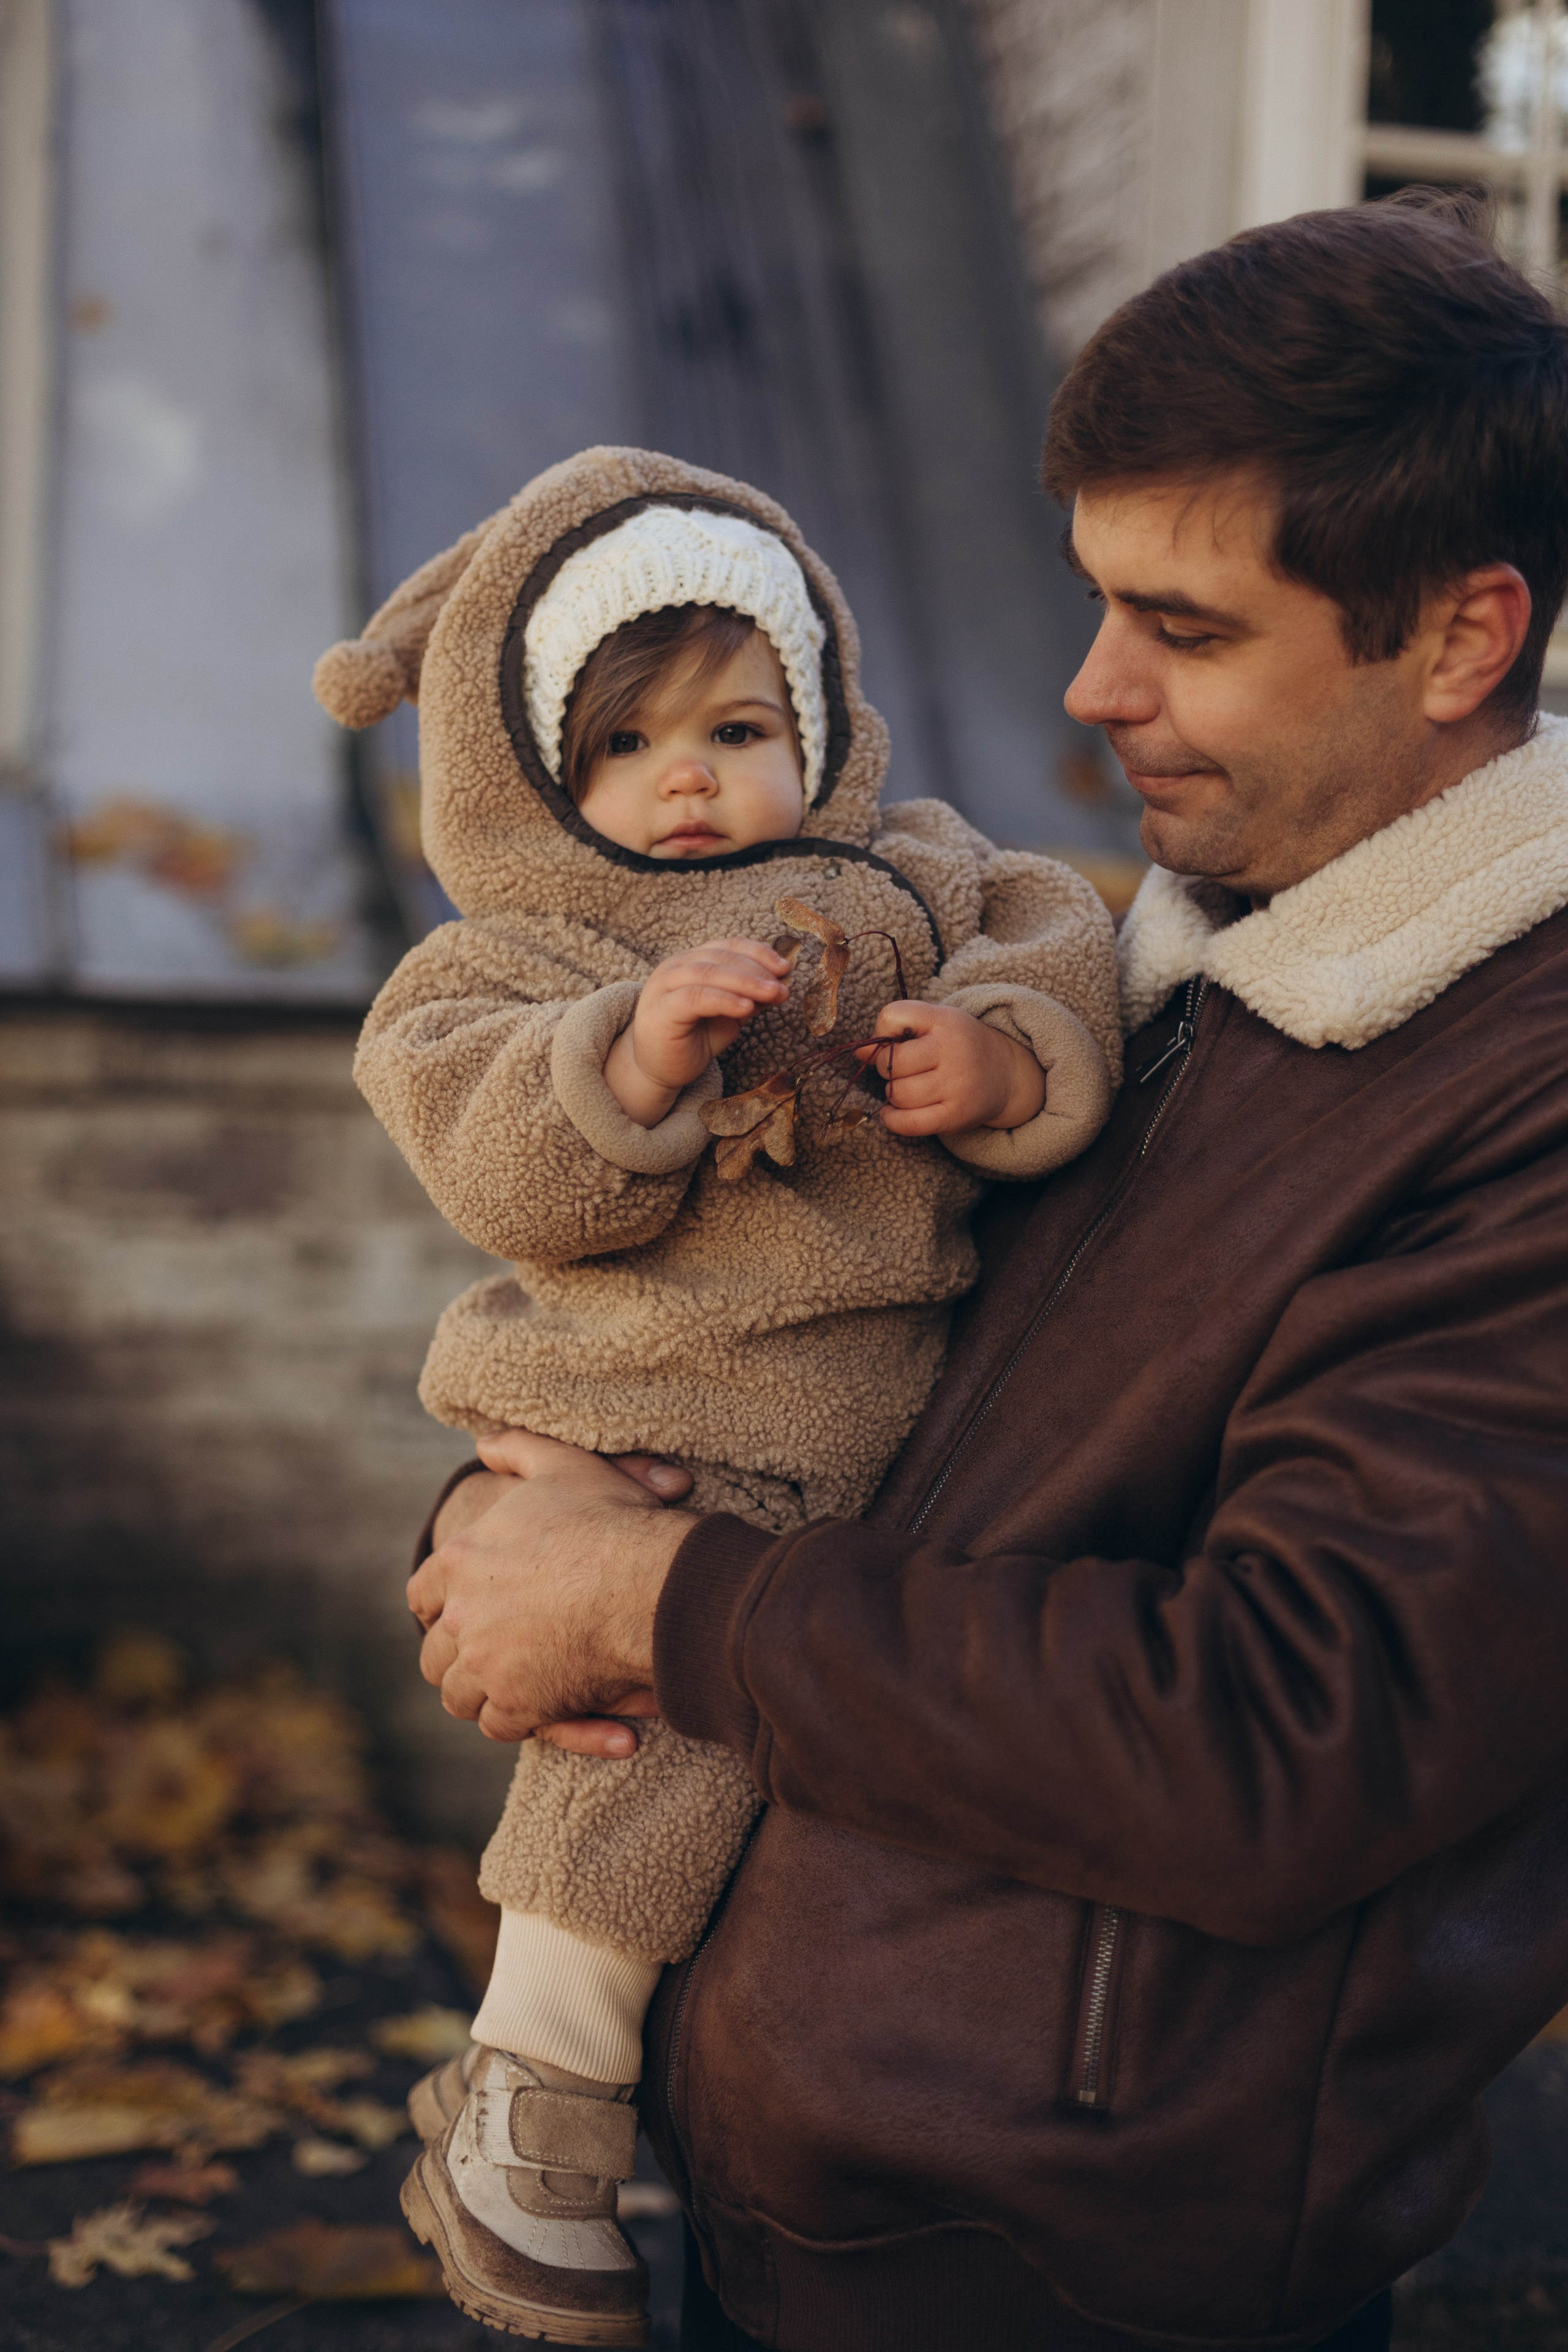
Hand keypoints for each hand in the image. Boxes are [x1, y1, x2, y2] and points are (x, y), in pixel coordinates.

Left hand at [408, 1432, 694, 1741]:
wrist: (649, 1583)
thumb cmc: (610, 1522)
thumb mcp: (562, 1464)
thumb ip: (517, 1447)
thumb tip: (485, 1443)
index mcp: (459, 1559)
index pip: (422, 1594)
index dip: (441, 1606)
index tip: (463, 1613)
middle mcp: (460, 1616)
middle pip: (435, 1654)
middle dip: (458, 1659)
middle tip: (493, 1657)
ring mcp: (484, 1665)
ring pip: (460, 1696)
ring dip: (483, 1694)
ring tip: (516, 1687)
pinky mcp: (517, 1705)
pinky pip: (498, 1725)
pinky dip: (517, 1721)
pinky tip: (545, 1708)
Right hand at [605, 938, 791, 1126]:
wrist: (659, 1070)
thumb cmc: (694, 1040)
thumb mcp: (730, 1014)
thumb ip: (751, 996)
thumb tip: (783, 983)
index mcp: (691, 962)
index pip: (727, 946)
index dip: (758, 953)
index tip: (785, 968)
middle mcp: (674, 968)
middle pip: (720, 958)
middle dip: (756, 970)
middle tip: (782, 985)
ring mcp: (664, 987)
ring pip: (708, 973)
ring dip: (746, 982)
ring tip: (772, 994)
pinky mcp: (661, 1011)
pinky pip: (695, 998)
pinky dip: (724, 1000)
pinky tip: (747, 1008)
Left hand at [859, 1001, 1045, 1135]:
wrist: (1005, 1072)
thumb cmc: (958, 1044)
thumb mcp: (934, 1022)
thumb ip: (896, 1028)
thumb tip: (858, 1052)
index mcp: (944, 1020)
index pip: (892, 1016)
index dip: (882, 1031)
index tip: (895, 1040)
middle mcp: (952, 1051)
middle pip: (891, 1062)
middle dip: (885, 1067)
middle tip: (900, 1069)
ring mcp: (956, 1086)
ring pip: (898, 1094)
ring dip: (892, 1093)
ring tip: (906, 1088)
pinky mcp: (955, 1116)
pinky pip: (909, 1123)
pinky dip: (892, 1119)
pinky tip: (893, 1112)